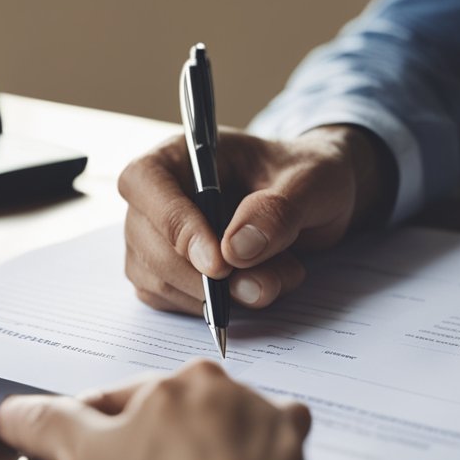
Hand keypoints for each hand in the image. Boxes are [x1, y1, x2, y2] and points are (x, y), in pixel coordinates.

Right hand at [118, 125, 392, 313]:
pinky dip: (217, 307)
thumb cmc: (307, 175)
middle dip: (205, 277)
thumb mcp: (312, 182)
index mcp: (183, 152)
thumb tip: (235, 250)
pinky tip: (257, 286)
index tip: (219, 264)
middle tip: (265, 284)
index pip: (146, 182)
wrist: (313, 198)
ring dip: (219, 296)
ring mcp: (155, 236)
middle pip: (149, 242)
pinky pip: (175, 301)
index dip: (175, 225)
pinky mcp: (165, 272)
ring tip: (278, 277)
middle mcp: (157, 193)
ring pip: (160, 281)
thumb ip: (278, 211)